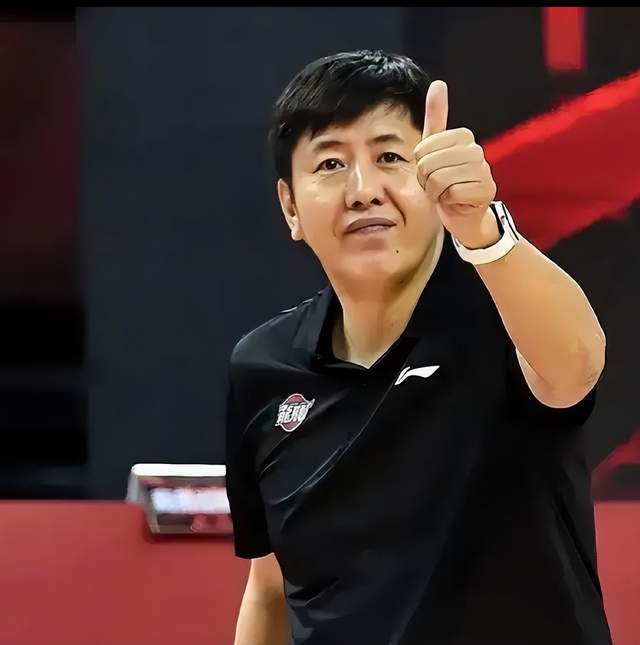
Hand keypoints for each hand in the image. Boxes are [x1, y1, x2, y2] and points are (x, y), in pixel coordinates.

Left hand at [414, 80, 498, 248]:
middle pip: (430, 164)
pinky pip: (451, 195)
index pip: (424, 148)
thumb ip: (436, 119)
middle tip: (438, 186)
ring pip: (440, 180)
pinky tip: (455, 203)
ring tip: (446, 194)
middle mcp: (477, 150)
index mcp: (464, 137)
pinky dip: (447, 203)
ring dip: (436, 193)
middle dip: (427, 180)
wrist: (463, 215)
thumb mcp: (435, 151)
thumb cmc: (446, 183)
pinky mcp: (485, 191)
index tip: (432, 171)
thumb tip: (438, 83)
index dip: (421, 164)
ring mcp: (484, 171)